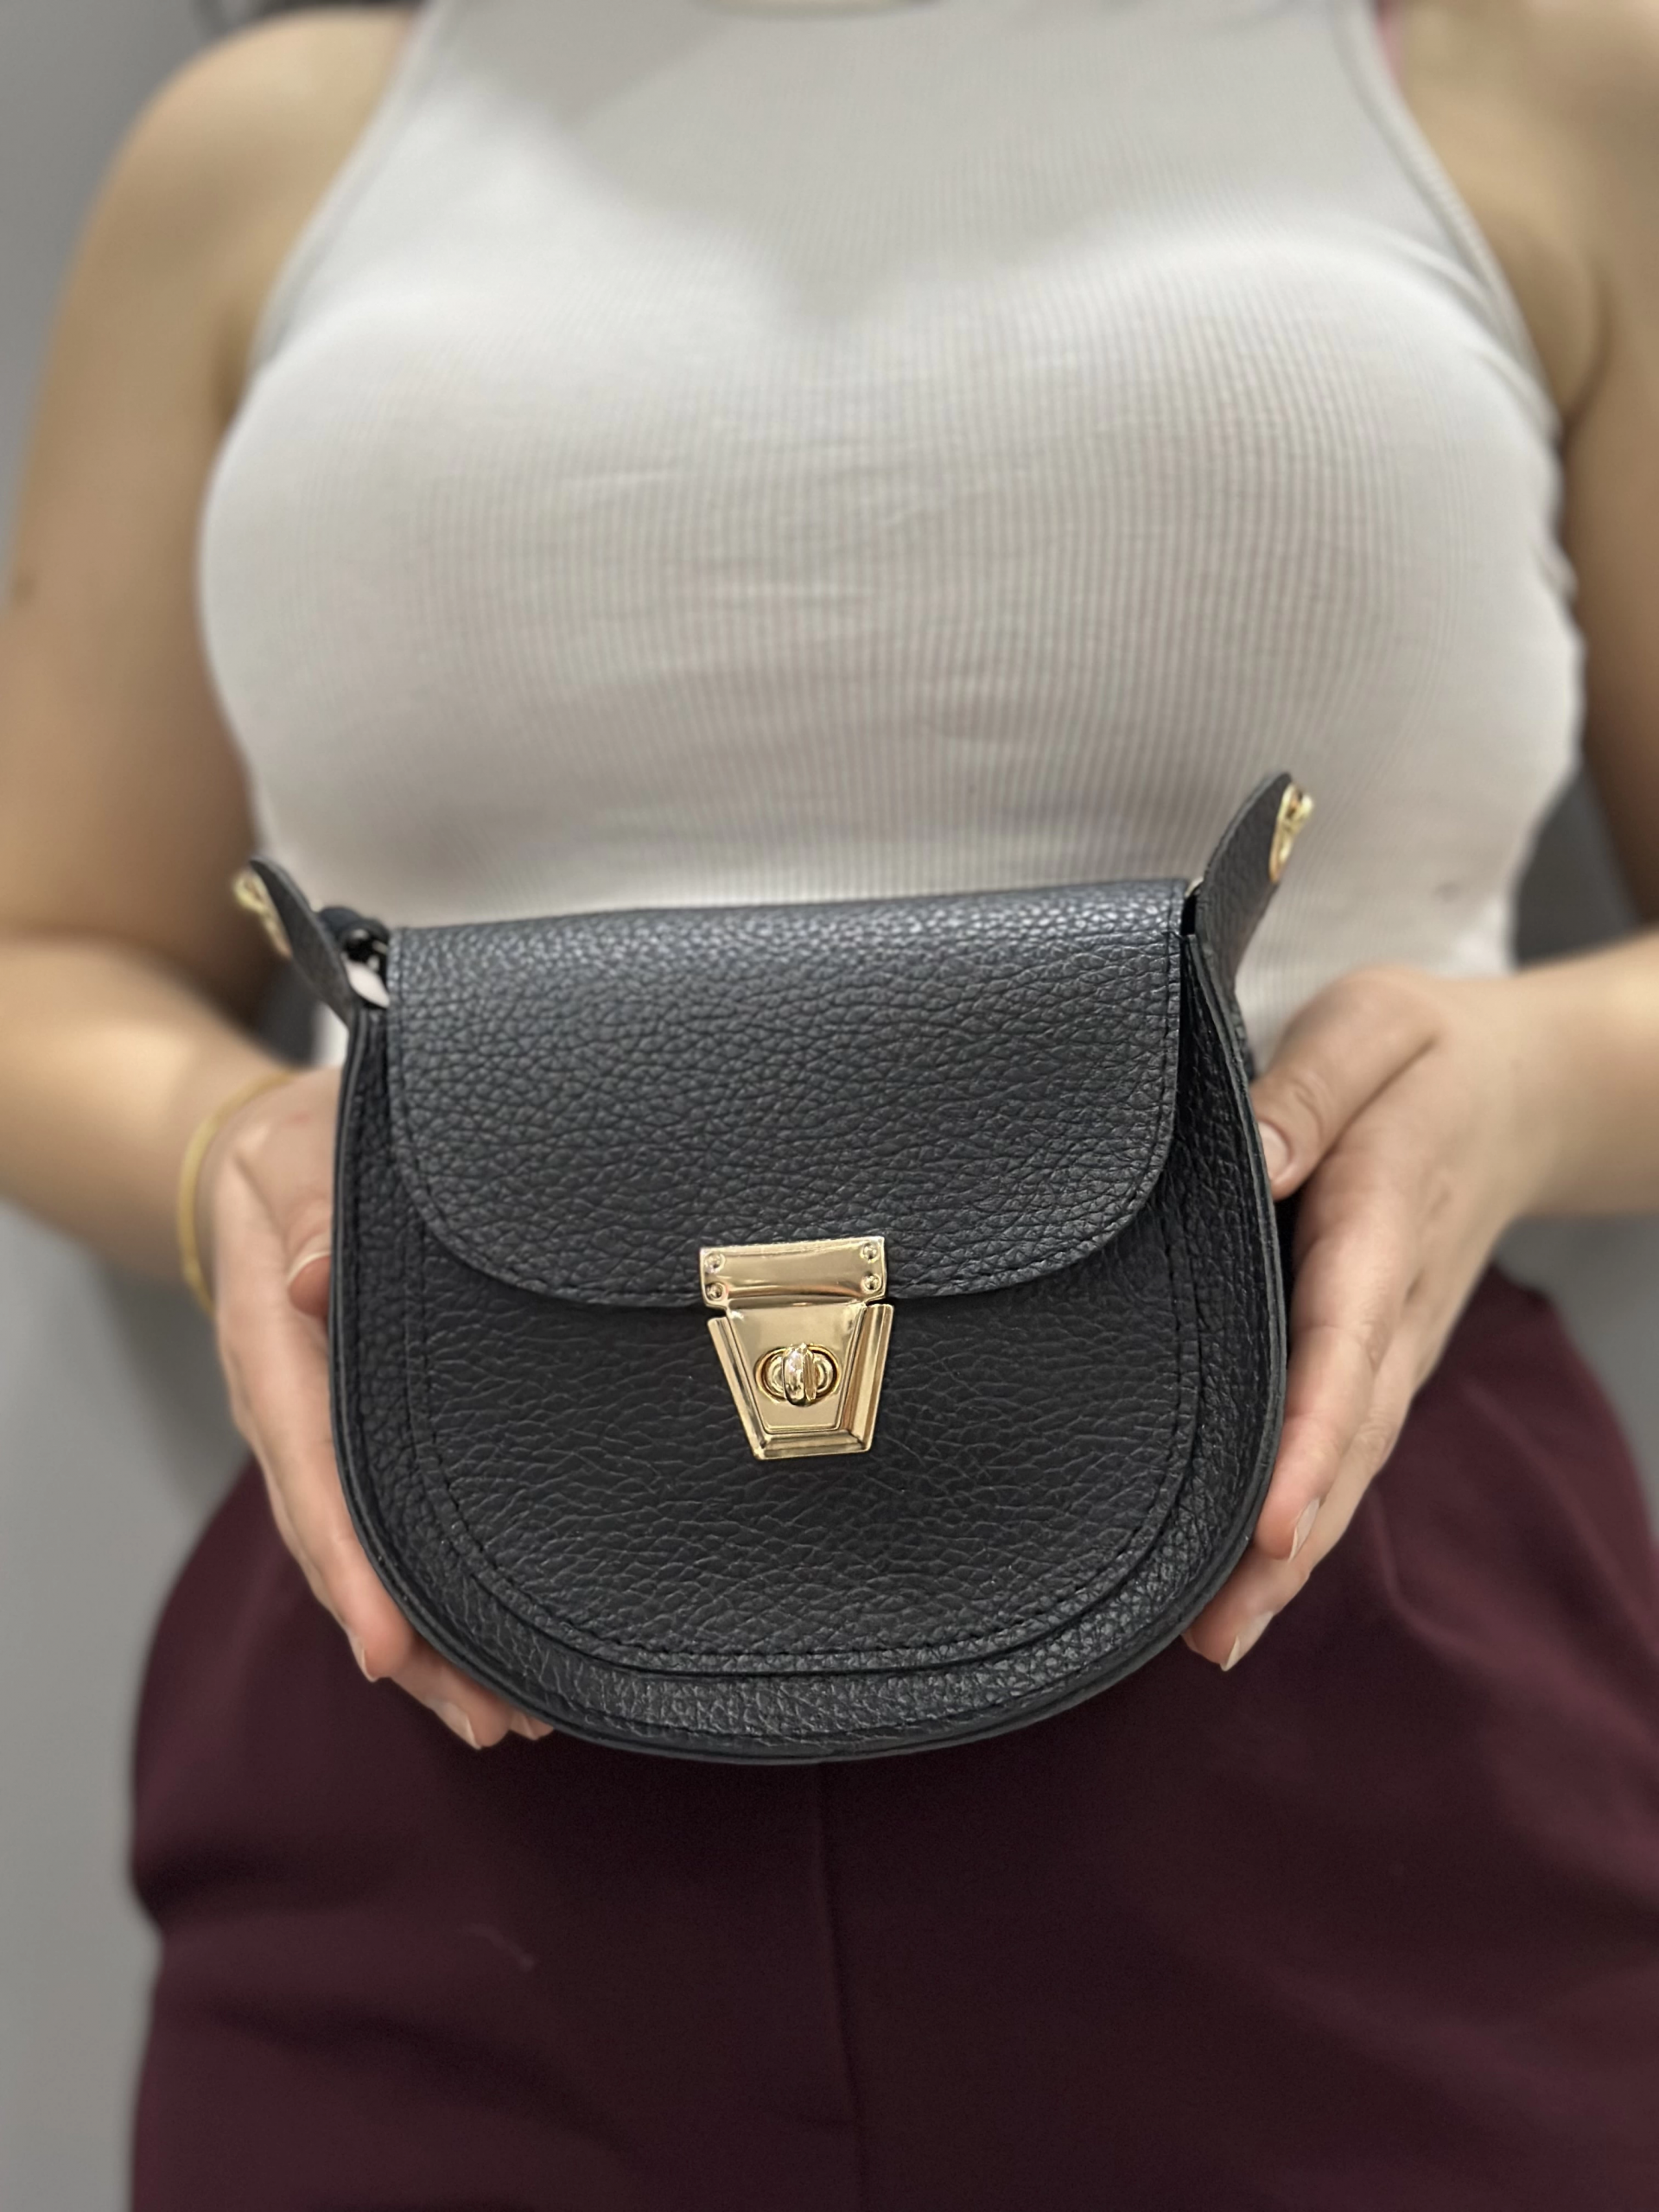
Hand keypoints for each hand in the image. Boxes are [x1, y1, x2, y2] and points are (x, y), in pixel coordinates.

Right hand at [200, 1068, 549, 1747]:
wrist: (266, 1158)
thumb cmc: (296, 1148)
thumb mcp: (294, 1152)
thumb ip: (305, 1209)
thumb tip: (308, 1281)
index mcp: (277, 1348)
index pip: (313, 1470)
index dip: (352, 1563)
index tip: (387, 1646)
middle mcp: (293, 1408)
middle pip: (342, 1546)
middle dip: (408, 1642)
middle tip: (493, 1717)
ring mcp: (320, 1432)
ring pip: (364, 1556)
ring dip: (427, 1643)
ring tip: (506, 1717)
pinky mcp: (354, 1437)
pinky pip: (381, 1528)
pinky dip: (425, 1597)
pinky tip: (483, 1649)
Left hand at [1181, 965, 1558, 1669]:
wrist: (1525, 1088)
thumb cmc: (1423, 1056)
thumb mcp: (1371, 1026)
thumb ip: (1309, 1086)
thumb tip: (1256, 1159)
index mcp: (1383, 1220)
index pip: (1343, 1346)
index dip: (1309, 1440)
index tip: (1269, 1522)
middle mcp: (1395, 1305)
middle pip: (1346, 1440)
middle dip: (1287, 1541)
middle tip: (1217, 1634)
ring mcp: (1396, 1340)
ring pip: (1350, 1461)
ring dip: (1291, 1552)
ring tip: (1218, 1637)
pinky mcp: (1381, 1352)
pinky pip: (1346, 1443)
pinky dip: (1304, 1513)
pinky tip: (1248, 1575)